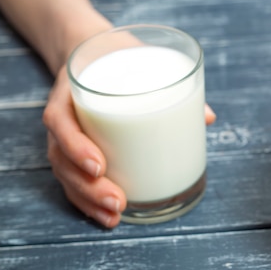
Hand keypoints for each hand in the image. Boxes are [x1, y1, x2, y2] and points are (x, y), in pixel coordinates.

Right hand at [43, 67, 216, 227]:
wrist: (93, 52)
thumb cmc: (118, 55)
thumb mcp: (139, 55)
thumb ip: (170, 81)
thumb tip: (208, 116)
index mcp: (72, 92)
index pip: (62, 121)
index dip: (77, 146)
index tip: (100, 165)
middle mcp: (64, 118)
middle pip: (62, 157)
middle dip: (88, 185)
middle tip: (119, 200)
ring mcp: (66, 136)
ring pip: (66, 174)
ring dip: (89, 199)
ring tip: (115, 216)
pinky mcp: (74, 150)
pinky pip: (73, 179)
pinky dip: (87, 201)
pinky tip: (108, 217)